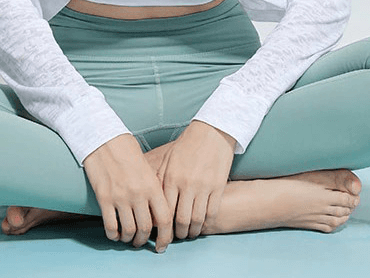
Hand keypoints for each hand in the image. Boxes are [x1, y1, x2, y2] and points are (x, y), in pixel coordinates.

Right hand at [82, 133, 173, 252]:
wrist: (104, 138)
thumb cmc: (126, 150)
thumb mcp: (147, 167)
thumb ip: (153, 188)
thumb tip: (157, 212)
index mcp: (152, 185)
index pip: (165, 219)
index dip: (165, 237)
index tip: (162, 245)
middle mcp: (138, 193)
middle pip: (146, 228)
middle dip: (144, 240)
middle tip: (142, 241)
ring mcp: (120, 197)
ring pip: (128, 230)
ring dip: (129, 239)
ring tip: (129, 238)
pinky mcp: (104, 198)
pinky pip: (110, 226)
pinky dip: (113, 235)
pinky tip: (115, 234)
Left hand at [143, 120, 235, 239]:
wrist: (212, 131)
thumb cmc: (187, 145)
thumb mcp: (168, 159)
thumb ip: (160, 179)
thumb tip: (151, 201)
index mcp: (171, 178)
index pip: (164, 211)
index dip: (163, 227)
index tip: (162, 232)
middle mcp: (186, 184)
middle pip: (181, 220)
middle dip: (177, 234)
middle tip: (176, 237)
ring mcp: (204, 186)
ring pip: (197, 220)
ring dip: (192, 232)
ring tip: (189, 234)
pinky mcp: (218, 186)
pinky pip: (211, 212)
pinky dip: (206, 223)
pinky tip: (202, 225)